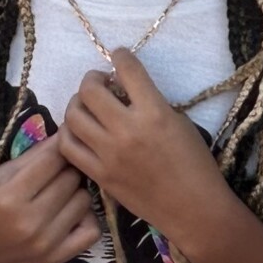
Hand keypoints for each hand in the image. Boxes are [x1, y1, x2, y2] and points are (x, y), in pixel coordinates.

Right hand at [0, 132, 102, 262]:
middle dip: (66, 170)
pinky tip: (71, 214)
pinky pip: (93, 230)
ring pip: (84, 200)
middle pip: (71, 179)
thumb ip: (32, 157)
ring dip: (75, 193)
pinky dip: (86, 219)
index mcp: (10, 198)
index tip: (57, 149)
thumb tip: (64, 135)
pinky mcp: (58, 258)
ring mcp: (47, 243)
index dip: (58, 149)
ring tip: (60, 195)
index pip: (53, 160)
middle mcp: (31, 222)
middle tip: (56, 174)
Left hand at [59, 50, 233, 239]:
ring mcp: (109, 154)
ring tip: (88, 106)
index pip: (127, 69)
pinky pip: (68, 146)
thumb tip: (122, 89)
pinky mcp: (99, 175)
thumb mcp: (178, 121)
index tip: (119, 56)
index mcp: (154, 113)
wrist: (192, 207)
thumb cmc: (194, 162)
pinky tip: (80, 130)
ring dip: (78, 103)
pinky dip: (70, 132)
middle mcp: (127, 130)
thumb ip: (149, 102)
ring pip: (73, 115)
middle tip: (101, 82)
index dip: (120, 56)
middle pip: (90, 90)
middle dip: (93, 78)